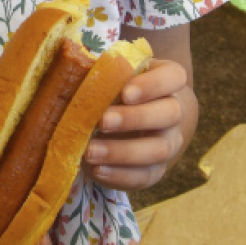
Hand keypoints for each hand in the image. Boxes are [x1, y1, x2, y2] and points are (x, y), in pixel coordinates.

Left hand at [84, 58, 195, 190]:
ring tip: (90, 151)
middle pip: (170, 113)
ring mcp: (169, 142)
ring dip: (123, 152)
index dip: (153, 84)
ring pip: (159, 149)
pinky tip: (97, 169)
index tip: (125, 92)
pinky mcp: (156, 169)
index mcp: (167, 80)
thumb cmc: (119, 90)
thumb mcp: (115, 75)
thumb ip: (102, 72)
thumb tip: (70, 68)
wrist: (137, 120)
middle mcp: (175, 111)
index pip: (174, 76)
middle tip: (103, 121)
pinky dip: (120, 175)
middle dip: (135, 118)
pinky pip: (145, 176)